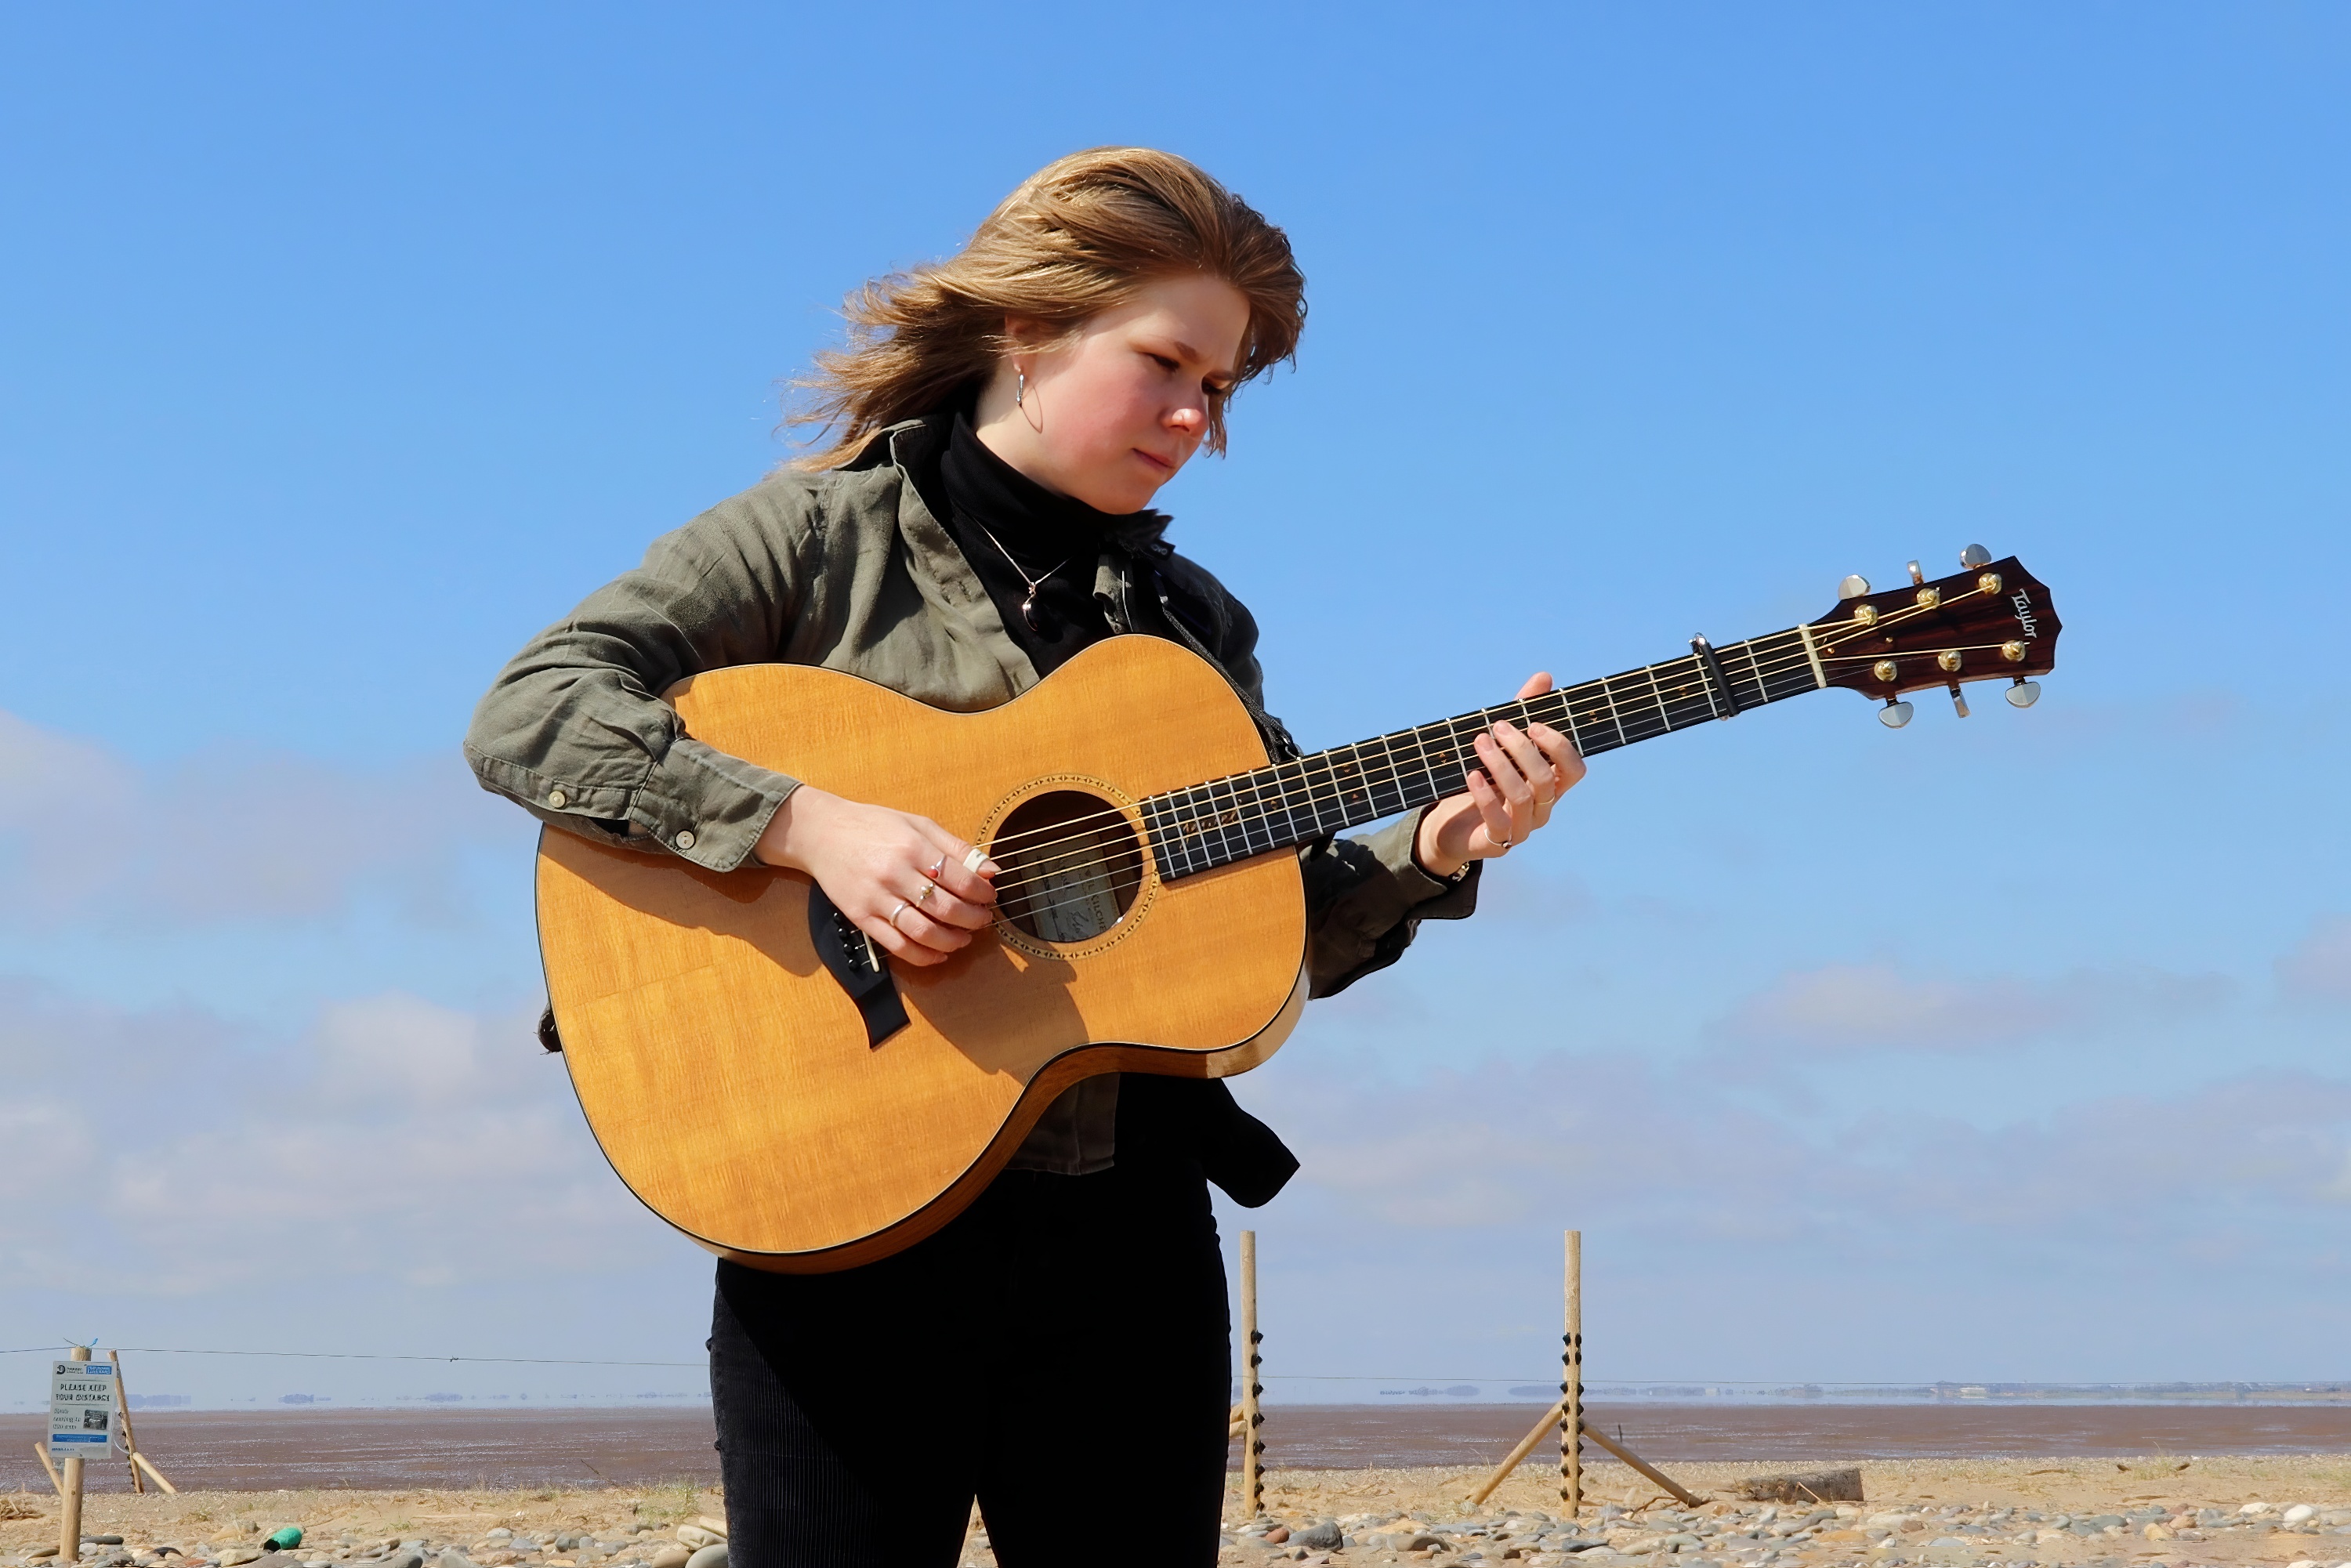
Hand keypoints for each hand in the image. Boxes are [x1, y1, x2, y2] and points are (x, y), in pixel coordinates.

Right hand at [754, 786, 998, 966]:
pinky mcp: (861, 918)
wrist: (823, 834)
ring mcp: (876, 899)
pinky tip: (939, 953)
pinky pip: (897, 946)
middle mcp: (895, 874)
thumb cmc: (874, 826)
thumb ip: (956, 847)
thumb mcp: (918, 824)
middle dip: (973, 919)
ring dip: (953, 941)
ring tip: (965, 937)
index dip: (982, 893)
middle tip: (982, 919)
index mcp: (913, 847)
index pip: (960, 879)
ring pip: (924, 932)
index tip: (990, 896)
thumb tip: (991, 870)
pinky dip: (924, 956)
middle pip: (946, 908)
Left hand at [1414, 671, 1586, 878]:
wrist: (1451, 826)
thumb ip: (1523, 713)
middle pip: (1546, 779)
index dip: (1560, 747)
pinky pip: (1498, 819)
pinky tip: (1472, 774)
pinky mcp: (1496, 842)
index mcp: (1550, 785)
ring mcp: (1522, 828)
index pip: (1575, 770)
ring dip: (1501, 765)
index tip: (1534, 724)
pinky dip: (1484, 795)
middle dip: (1522, 749)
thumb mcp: (1502, 745)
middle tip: (1498, 727)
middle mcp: (1542, 808)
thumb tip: (1545, 677)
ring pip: (1523, 797)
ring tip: (1480, 742)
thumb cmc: (1484, 781)